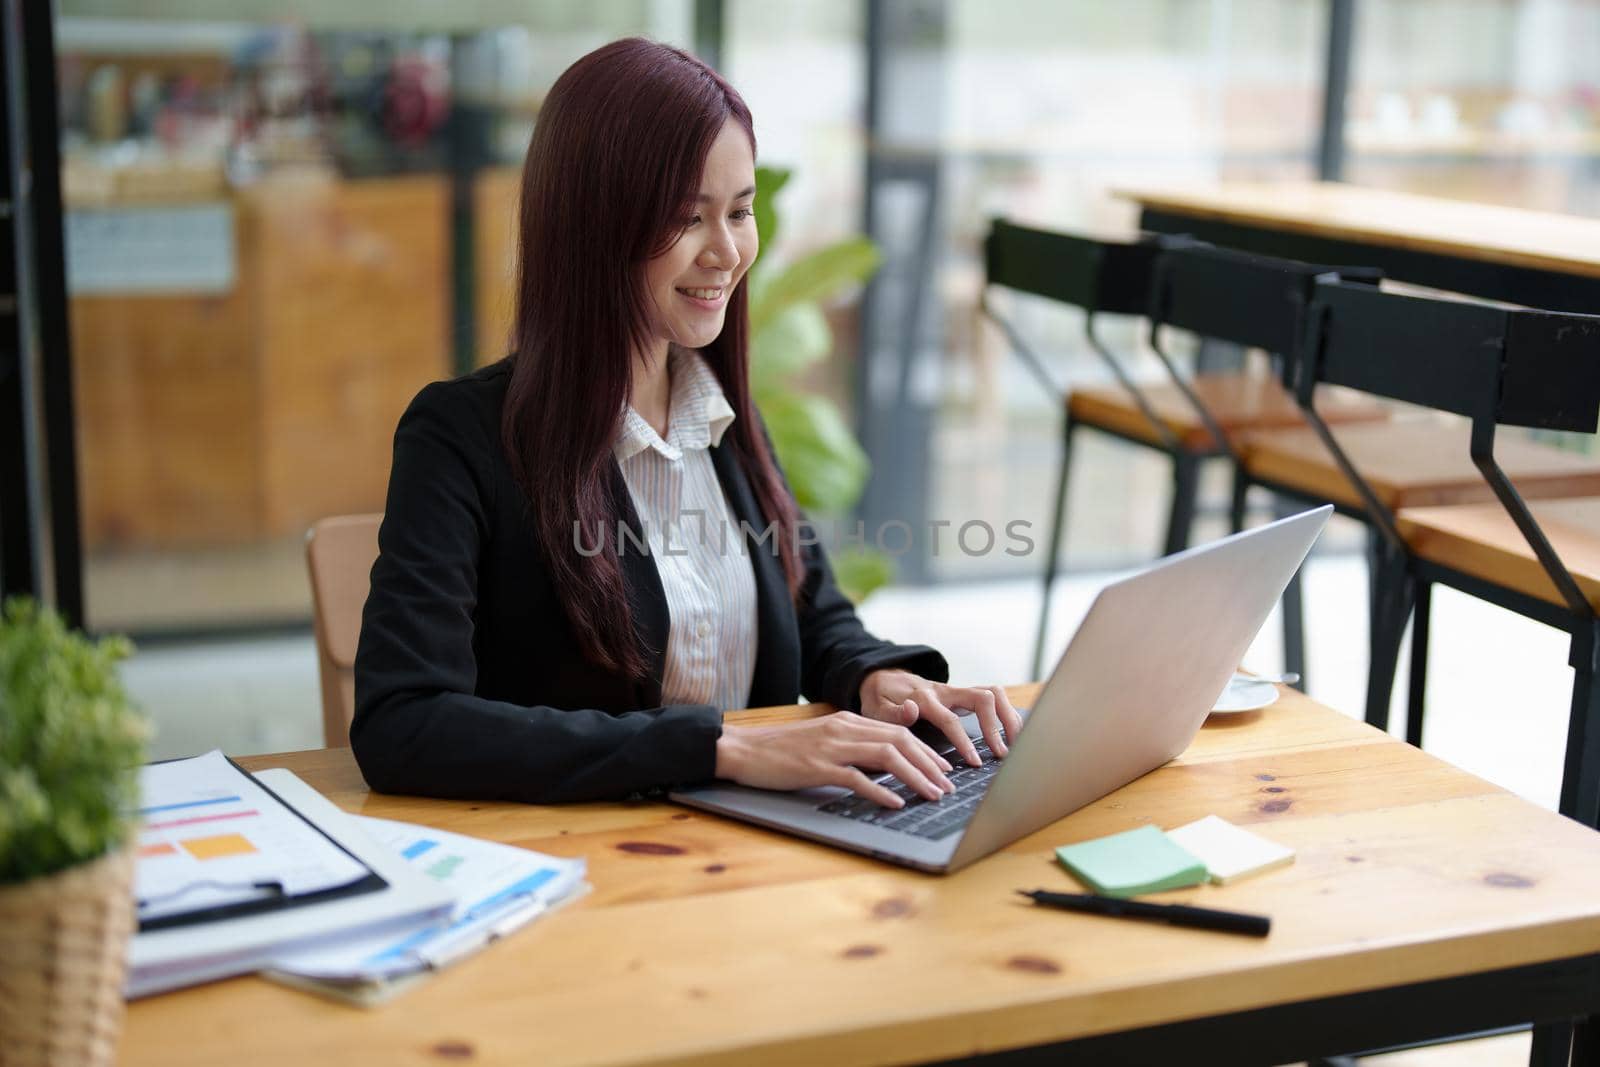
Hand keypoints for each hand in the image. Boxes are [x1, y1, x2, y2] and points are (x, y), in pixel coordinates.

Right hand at [714, 712, 954, 808]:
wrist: (741, 749)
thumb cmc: (780, 751)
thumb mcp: (822, 741)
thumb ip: (851, 748)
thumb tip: (883, 768)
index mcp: (847, 721)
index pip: (897, 731)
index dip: (926, 750)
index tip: (944, 769)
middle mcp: (843, 729)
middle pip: (900, 741)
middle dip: (930, 764)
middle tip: (948, 786)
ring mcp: (831, 747)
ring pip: (886, 757)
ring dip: (915, 777)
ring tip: (933, 795)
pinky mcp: (816, 767)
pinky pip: (856, 778)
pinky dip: (880, 790)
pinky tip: (896, 803)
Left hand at [858, 670, 1023, 767]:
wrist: (882, 676)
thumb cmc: (879, 698)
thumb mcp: (875, 707)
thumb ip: (893, 713)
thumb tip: (912, 710)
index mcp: (924, 698)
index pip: (950, 719)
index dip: (964, 741)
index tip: (975, 762)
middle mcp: (945, 691)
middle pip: (983, 697)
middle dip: (997, 726)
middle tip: (1003, 754)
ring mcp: (957, 690)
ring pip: (993, 693)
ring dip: (1008, 716)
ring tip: (1016, 743)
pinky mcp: (963, 694)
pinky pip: (992, 697)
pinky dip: (1006, 712)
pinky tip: (1011, 732)